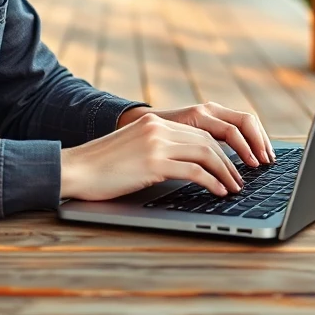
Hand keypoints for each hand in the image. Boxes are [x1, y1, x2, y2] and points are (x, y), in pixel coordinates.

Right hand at [60, 111, 247, 202]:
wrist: (74, 169)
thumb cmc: (100, 168)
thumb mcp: (132, 150)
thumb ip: (156, 150)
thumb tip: (185, 167)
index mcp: (153, 122)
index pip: (198, 132)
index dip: (219, 150)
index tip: (231, 166)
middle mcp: (157, 127)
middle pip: (207, 141)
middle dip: (229, 161)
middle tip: (240, 180)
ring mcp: (155, 143)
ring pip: (206, 153)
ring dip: (225, 173)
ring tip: (234, 188)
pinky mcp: (153, 162)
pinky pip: (194, 171)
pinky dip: (212, 182)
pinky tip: (219, 192)